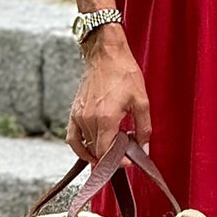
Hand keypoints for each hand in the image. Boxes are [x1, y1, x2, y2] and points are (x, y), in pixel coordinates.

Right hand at [67, 28, 150, 169]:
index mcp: (105, 119)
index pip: (105, 153)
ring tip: (113, 147)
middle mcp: (88, 120)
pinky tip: (90, 151)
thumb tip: (144, 149)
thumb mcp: (141, 102)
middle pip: (96, 151)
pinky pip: (72, 138)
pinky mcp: (74, 112)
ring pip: (86, 146)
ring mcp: (79, 116)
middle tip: (125, 153)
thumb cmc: (124, 74)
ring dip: (99, 151)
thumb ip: (144, 128)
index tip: (127, 161)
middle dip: (111, 157)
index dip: (116, 163)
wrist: (105, 54)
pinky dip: (80, 148)